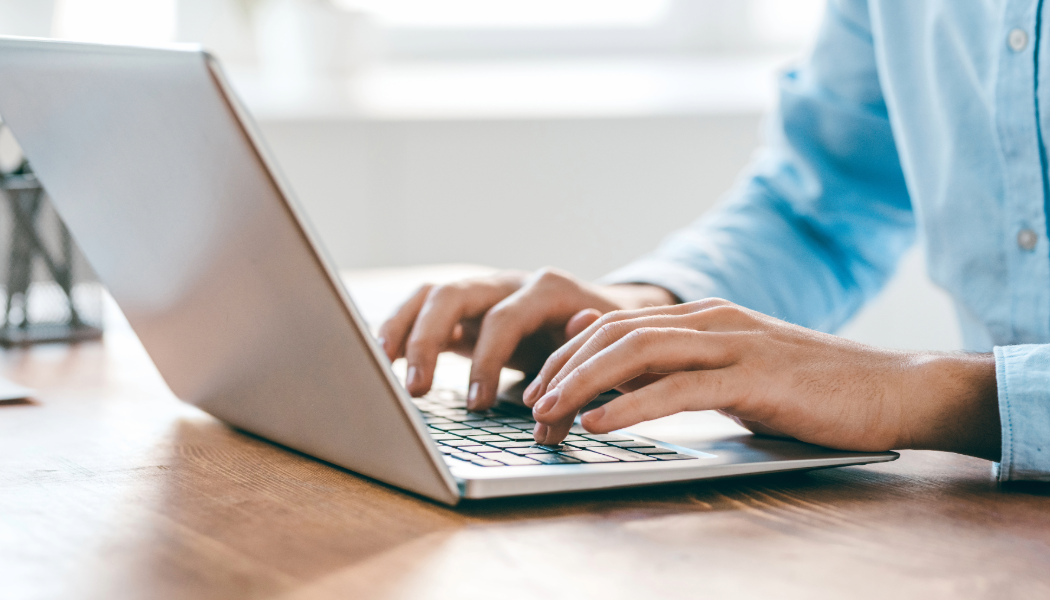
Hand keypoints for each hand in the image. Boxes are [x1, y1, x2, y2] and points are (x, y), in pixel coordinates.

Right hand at [376, 267, 676, 409]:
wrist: (609, 315)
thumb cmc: (604, 340)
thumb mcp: (603, 352)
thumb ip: (582, 369)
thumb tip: (565, 388)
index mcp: (546, 290)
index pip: (503, 319)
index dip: (487, 362)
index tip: (477, 405)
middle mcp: (509, 283)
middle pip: (453, 294)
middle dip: (428, 340)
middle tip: (415, 389)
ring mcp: (484, 292)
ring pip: (430, 294)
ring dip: (402, 328)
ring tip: (380, 365)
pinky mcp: (467, 310)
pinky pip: (424, 309)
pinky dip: (400, 328)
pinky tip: (381, 357)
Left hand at [524, 299, 1000, 460]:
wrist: (892, 389)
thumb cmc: (811, 389)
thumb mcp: (732, 372)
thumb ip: (677, 364)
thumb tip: (614, 362)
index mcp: (704, 318)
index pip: (616, 325)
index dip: (569, 355)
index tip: (538, 387)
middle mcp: (712, 321)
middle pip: (615, 334)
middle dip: (564, 368)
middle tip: (530, 405)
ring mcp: (734, 344)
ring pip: (638, 353)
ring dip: (584, 384)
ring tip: (548, 413)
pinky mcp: (754, 377)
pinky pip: (678, 389)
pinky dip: (630, 406)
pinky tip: (599, 424)